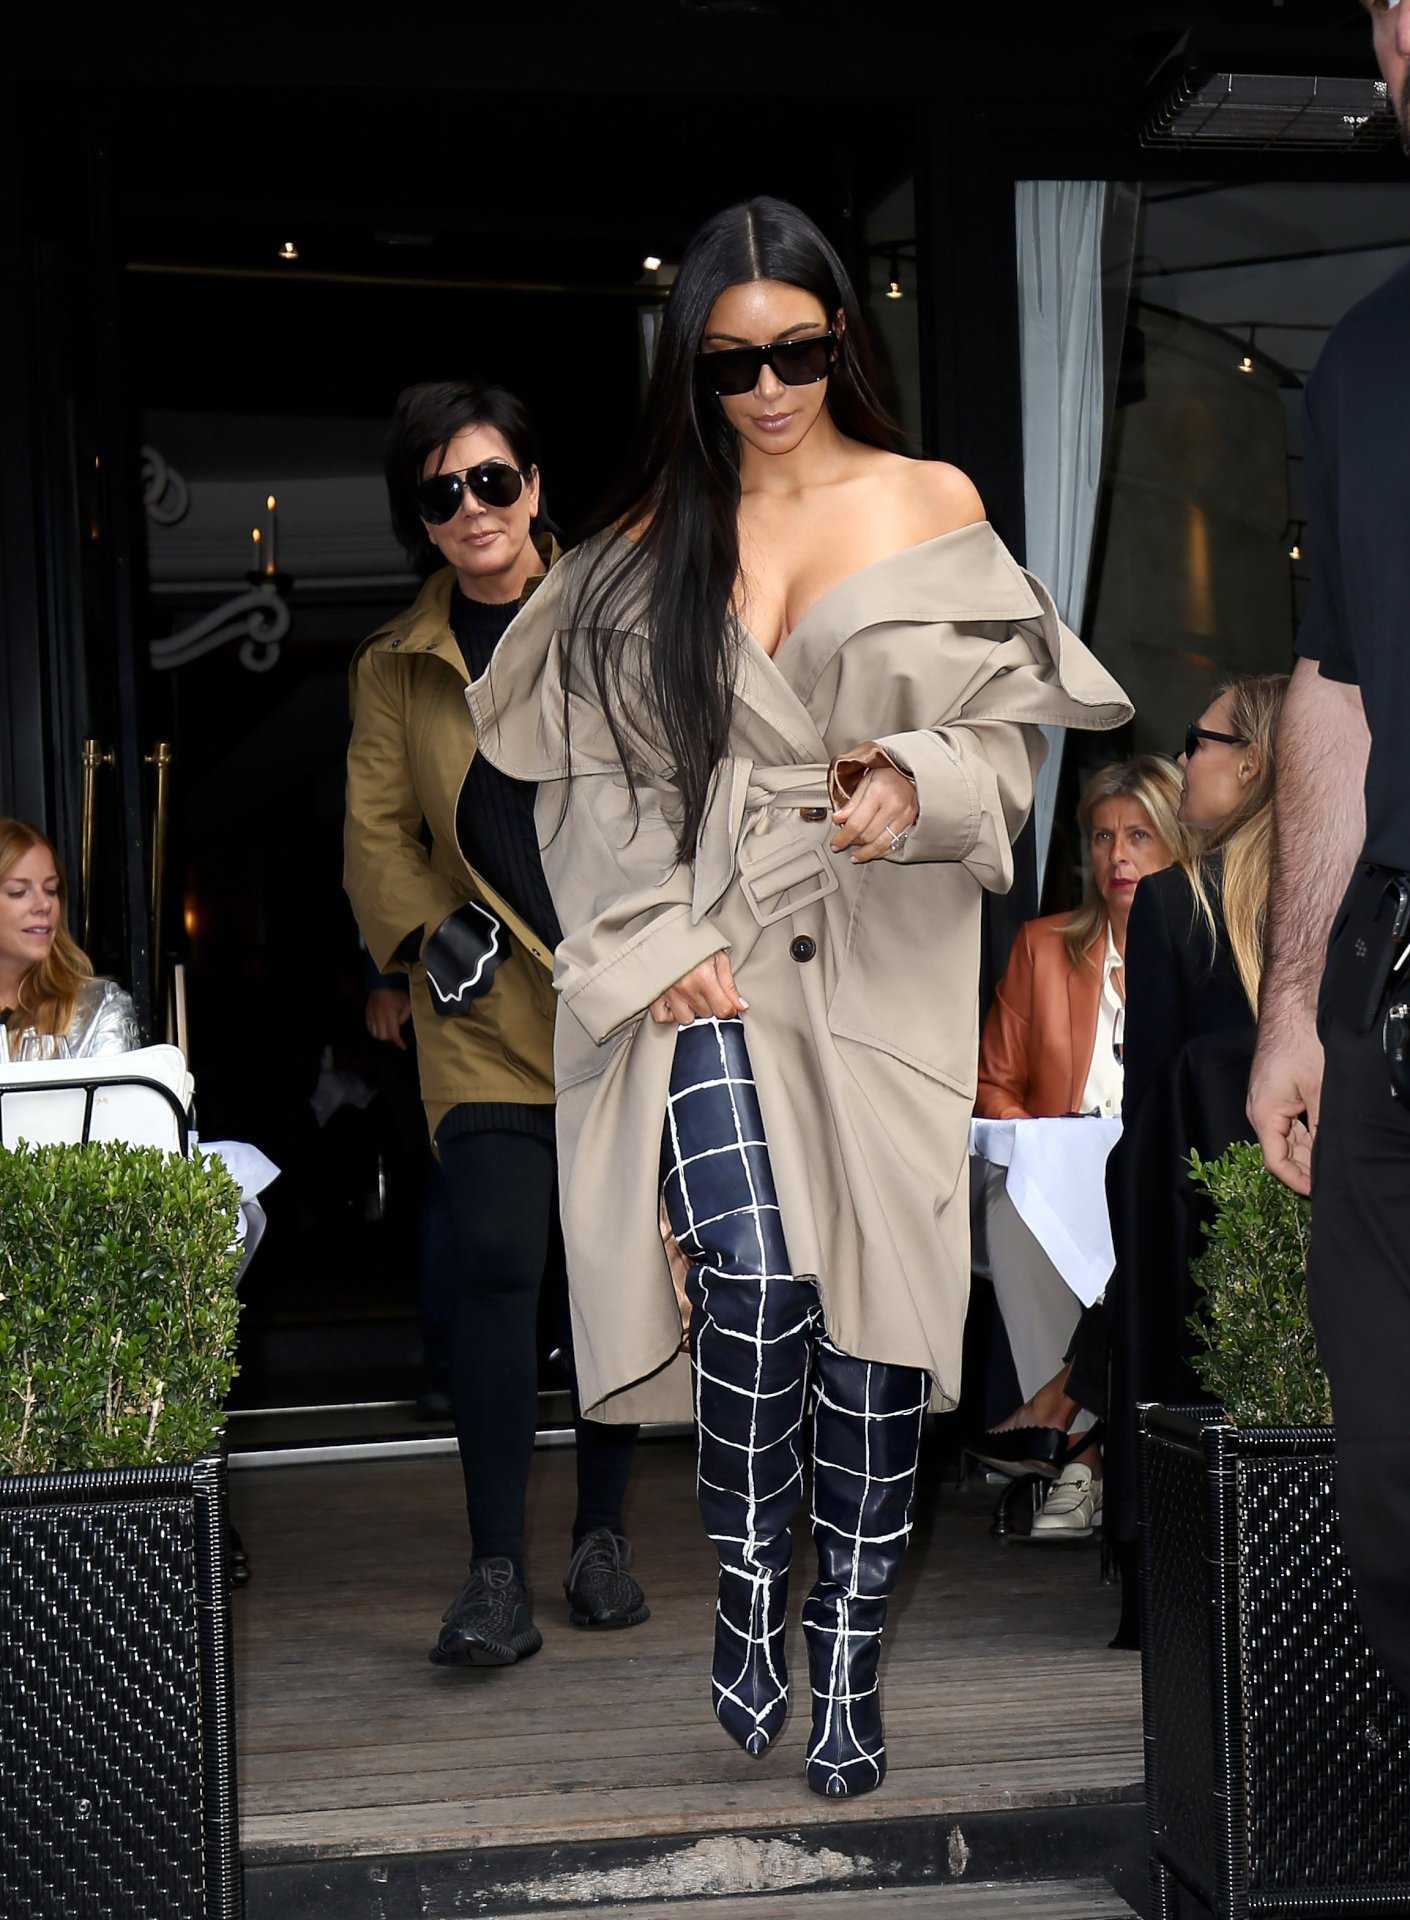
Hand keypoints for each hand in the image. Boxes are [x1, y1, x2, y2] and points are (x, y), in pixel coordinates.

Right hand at [366, 986, 412, 1048]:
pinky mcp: (367, 1014)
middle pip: (383, 1036)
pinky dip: (375, 1030)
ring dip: (382, 1035)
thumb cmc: (396, 993)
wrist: (382, 984)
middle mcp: (379, 1017)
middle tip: (396, 1034)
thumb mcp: (407, 1003)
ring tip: (388, 1030)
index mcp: (389, 1014)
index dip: (399, 1042)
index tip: (403, 1046)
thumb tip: (399, 1025)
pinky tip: (380, 1027)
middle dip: (390, 1038)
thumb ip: (405, 1016)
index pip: (393, 1033)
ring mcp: (371, 1016)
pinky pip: (369, 1028)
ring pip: (375, 1034)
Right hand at [650, 951, 747, 1024]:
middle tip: (708, 990)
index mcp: (704, 977)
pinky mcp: (654, 994)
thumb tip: (742, 1007)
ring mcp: (668, 993)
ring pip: (686, 1019)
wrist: (667, 931)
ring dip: (692, 1011)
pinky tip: (677, 1003)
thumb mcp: (718, 957)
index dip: (729, 1008)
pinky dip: (670, 1014)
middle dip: (710, 1005)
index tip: (727, 1003)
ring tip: (692, 996)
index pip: (723, 1010)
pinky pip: (661, 1017)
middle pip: (706, 1014)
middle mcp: (685, 988)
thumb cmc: (694, 942)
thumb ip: (729, 985)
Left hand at [830, 765, 918, 864]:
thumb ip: (852, 802)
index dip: (843, 837)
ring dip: (866, 853)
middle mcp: (894, 805)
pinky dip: (881, 851)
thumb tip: (837, 819)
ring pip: (882, 844)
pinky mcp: (912, 824)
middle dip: (853, 843)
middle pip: (868, 835)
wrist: (914, 773)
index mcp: (879, 792)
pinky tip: (872, 852)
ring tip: (856, 855)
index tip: (835, 844)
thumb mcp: (866, 780)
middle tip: (843, 844)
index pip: (857, 823)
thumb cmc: (888, 775)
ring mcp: (905, 816)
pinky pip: (894, 844)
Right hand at [1247, 1012, 1321, 1196]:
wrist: (1294, 1006)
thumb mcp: (1320, 1090)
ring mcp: (1270, 1100)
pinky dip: (1310, 1133)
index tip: (1320, 1192)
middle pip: (1283, 1151)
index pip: (1275, 1161)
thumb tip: (1331, 1156)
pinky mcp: (1280, 1091)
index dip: (1297, 1180)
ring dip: (1310, 1150)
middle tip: (1333, 1180)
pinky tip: (1329, 1138)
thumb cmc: (1301, 1043)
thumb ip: (1323, 1127)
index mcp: (1264, 1114)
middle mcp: (1262, 1110)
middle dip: (1307, 1168)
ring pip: (1290, 1136)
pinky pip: (1293, 1121)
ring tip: (1335, 1162)